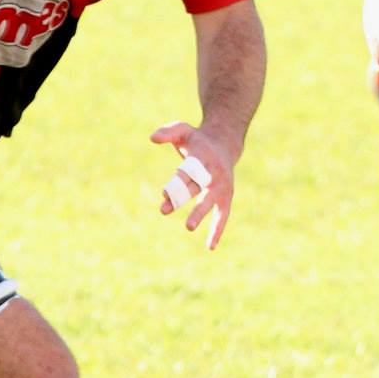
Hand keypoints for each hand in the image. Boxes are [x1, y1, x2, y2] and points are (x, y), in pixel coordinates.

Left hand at [148, 122, 236, 249]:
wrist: (224, 144)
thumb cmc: (197, 140)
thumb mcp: (182, 130)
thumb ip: (168, 132)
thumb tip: (152, 138)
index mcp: (203, 157)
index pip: (187, 172)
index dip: (175, 183)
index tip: (163, 195)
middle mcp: (214, 173)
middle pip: (196, 187)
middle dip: (180, 198)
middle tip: (164, 209)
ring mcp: (222, 186)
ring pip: (210, 201)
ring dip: (200, 214)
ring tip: (189, 227)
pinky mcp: (226, 197)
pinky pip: (223, 215)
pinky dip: (217, 230)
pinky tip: (210, 247)